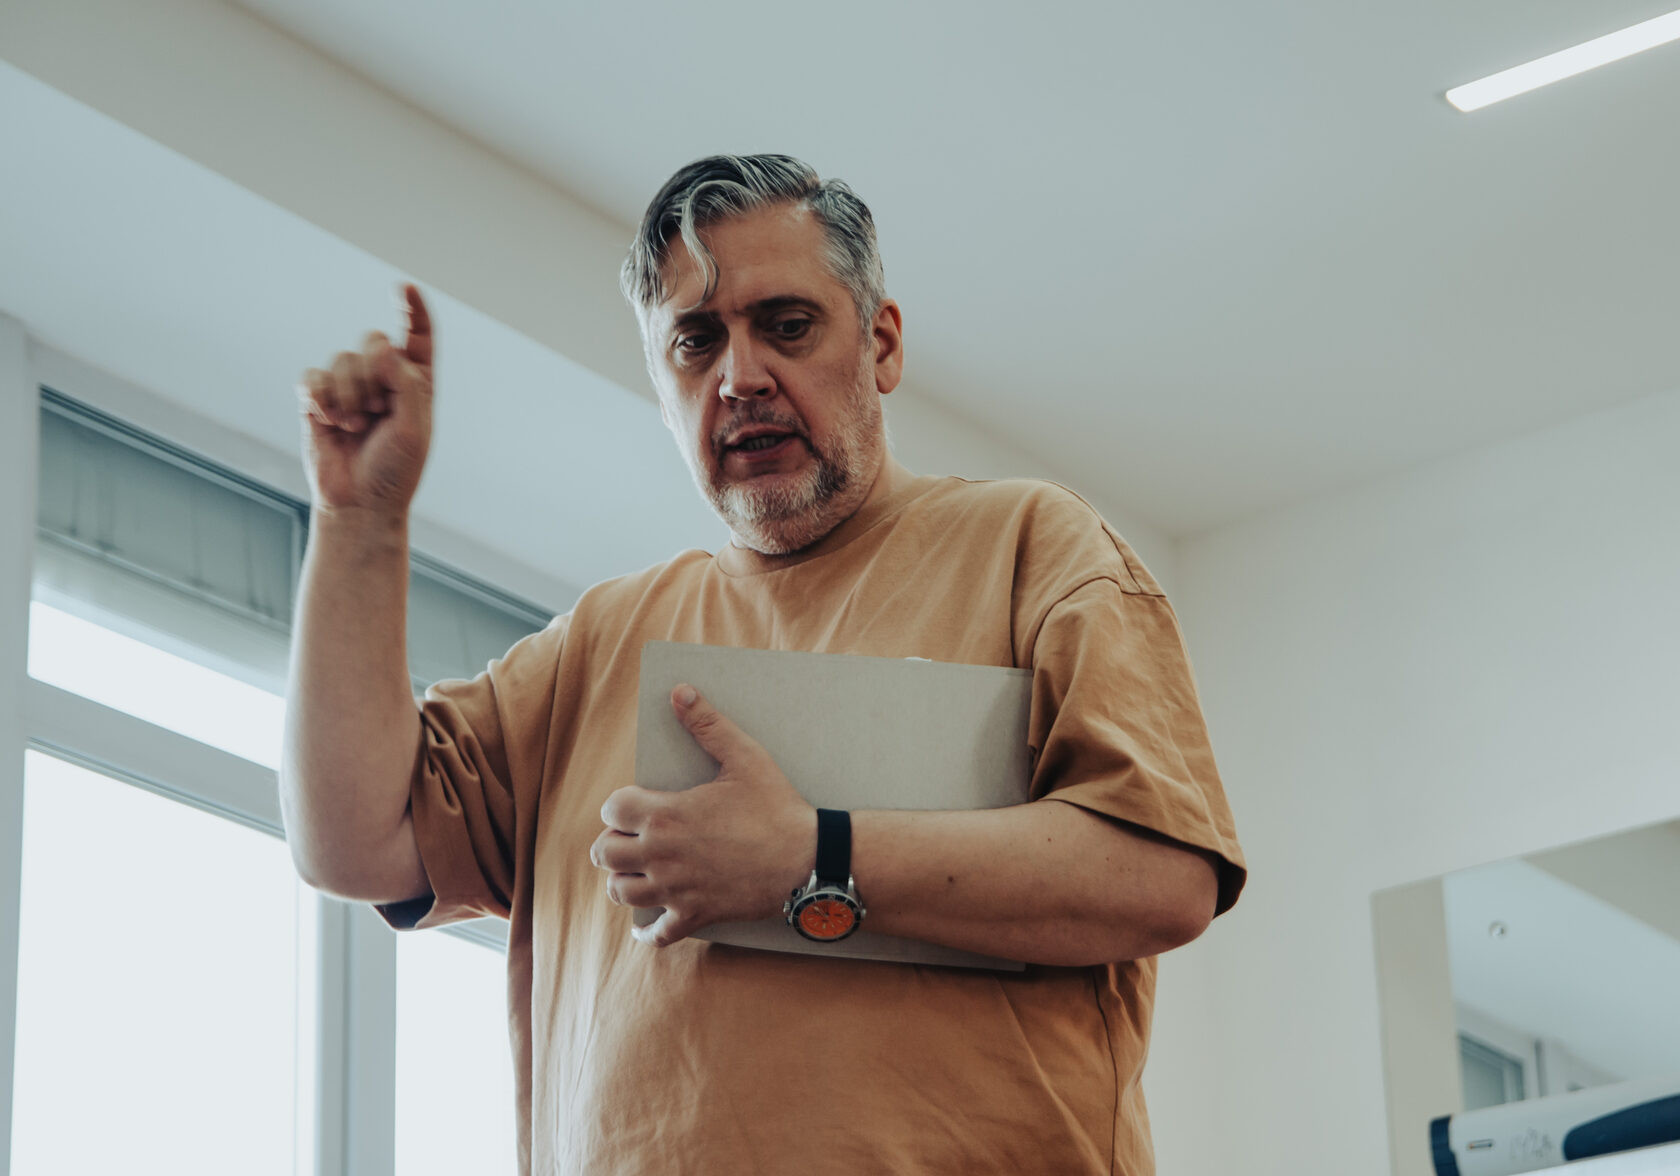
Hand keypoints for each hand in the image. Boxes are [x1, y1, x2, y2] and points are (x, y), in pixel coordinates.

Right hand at [297, 283, 434, 516]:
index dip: (414, 310)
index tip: (406, 288)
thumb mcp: (414, 429)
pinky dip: (320, 399)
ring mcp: (349, 386)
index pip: (419, 336)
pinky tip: (328, 421)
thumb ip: (406, 384)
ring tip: (355, 427)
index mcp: (416, 383)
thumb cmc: (395, 471)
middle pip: (373, 341)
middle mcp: (383, 378)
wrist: (358, 503)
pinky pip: (312, 377)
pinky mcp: (317, 399)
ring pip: (342, 359)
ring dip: (348, 397)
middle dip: (373, 377)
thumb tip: (381, 347)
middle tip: (377, 414)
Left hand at [592, 685, 815, 946]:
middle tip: (632, 835)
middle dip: (613, 841)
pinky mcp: (694, 915)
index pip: (613, 809)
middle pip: (604, 853)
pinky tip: (646, 925)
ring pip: (620, 892)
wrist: (807, 861)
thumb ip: (708, 724)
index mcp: (666, 815)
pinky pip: (657, 934)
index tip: (637, 803)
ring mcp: (675, 890)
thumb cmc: (776, 807)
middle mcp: (661, 855)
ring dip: (623, 879)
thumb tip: (680, 691)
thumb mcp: (744, 758)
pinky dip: (647, 932)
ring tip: (638, 868)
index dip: (620, 804)